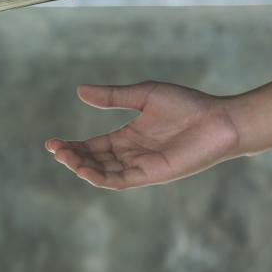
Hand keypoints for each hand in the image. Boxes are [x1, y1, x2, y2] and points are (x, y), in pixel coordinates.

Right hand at [45, 82, 240, 189]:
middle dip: (72, 158)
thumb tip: (79, 90)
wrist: (220, 119)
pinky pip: (121, 181)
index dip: (72, 146)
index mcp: (128, 137)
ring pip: (103, 173)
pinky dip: (101, 178)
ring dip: (82, 168)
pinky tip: (85, 170)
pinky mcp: (152, 175)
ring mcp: (141, 166)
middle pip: (93, 161)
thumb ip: (112, 96)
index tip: (51, 143)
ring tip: (64, 157)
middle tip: (55, 150)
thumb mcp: (143, 95)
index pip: (93, 146)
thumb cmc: (187, 105)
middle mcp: (131, 155)